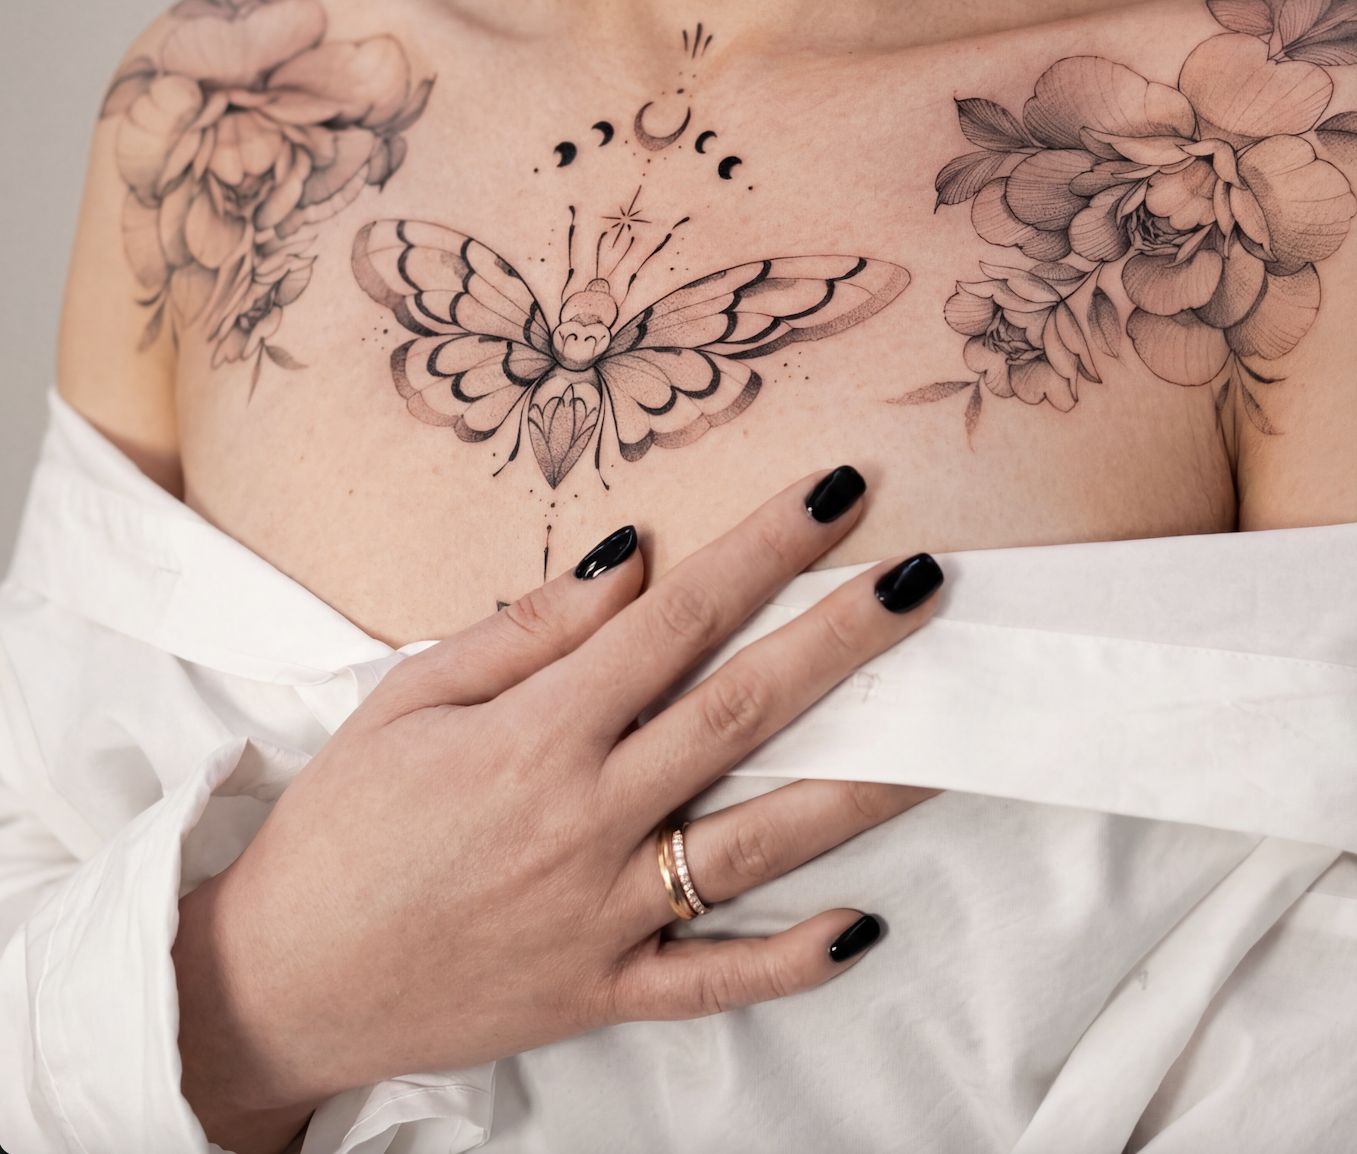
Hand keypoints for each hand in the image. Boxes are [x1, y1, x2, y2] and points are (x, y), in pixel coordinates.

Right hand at [172, 467, 942, 1152]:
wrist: (279, 986)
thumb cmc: (343, 825)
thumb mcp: (409, 700)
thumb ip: (529, 630)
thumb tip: (634, 555)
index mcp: (538, 737)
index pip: (679, 620)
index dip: (765, 549)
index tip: (838, 494)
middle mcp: (588, 821)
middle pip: (744, 713)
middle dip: (846, 641)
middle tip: (925, 582)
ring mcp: (606, 915)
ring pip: (761, 843)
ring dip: (862, 786)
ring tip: (946, 736)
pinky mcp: (606, 992)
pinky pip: (716, 984)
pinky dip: (792, 961)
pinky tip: (865, 924)